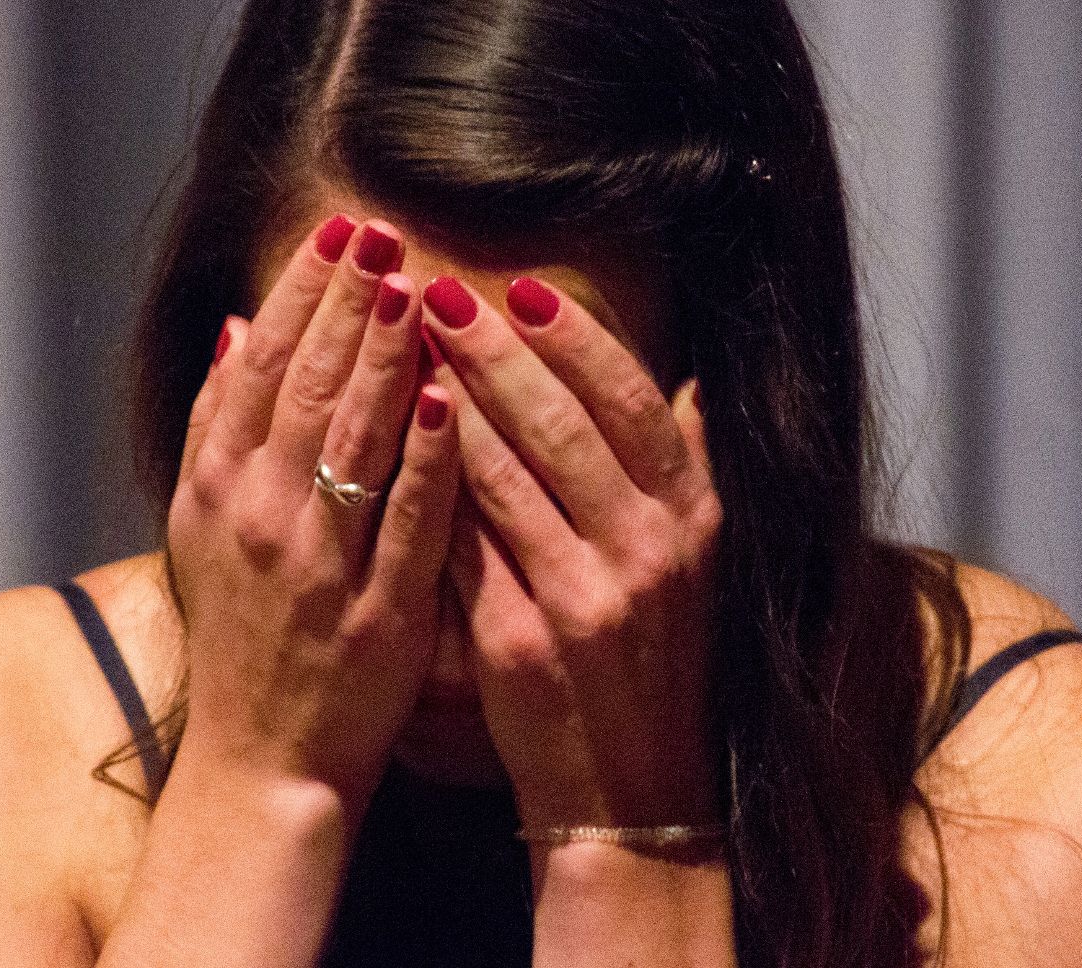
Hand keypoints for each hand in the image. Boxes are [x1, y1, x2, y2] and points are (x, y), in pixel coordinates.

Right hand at [167, 214, 460, 809]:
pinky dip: (421, 459)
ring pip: (351, 440)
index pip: (261, 365)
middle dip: (347, 302)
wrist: (260, 759)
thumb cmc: (239, 637)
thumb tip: (229, 327)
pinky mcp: (374, 611)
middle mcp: (259, 515)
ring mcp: (317, 563)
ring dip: (382, 358)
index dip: (301, 292)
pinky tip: (446, 399)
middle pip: (305, 387)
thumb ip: (215, 426)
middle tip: (385, 232)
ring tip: (416, 287)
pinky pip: (402, 522)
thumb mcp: (200, 527)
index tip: (340, 231)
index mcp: (217, 487)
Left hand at [421, 275, 723, 829]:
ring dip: (446, 402)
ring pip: (504, 475)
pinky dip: (427, 487)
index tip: (523, 289)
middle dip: (494, 350)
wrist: (632, 793)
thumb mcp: (695, 566)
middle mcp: (648, 552)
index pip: (634, 401)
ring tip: (397, 347)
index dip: (577, 339)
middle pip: (562, 423)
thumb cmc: (653, 664)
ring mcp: (584, 598)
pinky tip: (386, 444)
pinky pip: (463, 543)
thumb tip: (692, 382)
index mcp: (691, 519)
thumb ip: (686, 471)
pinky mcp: (523, 642)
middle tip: (436, 294)